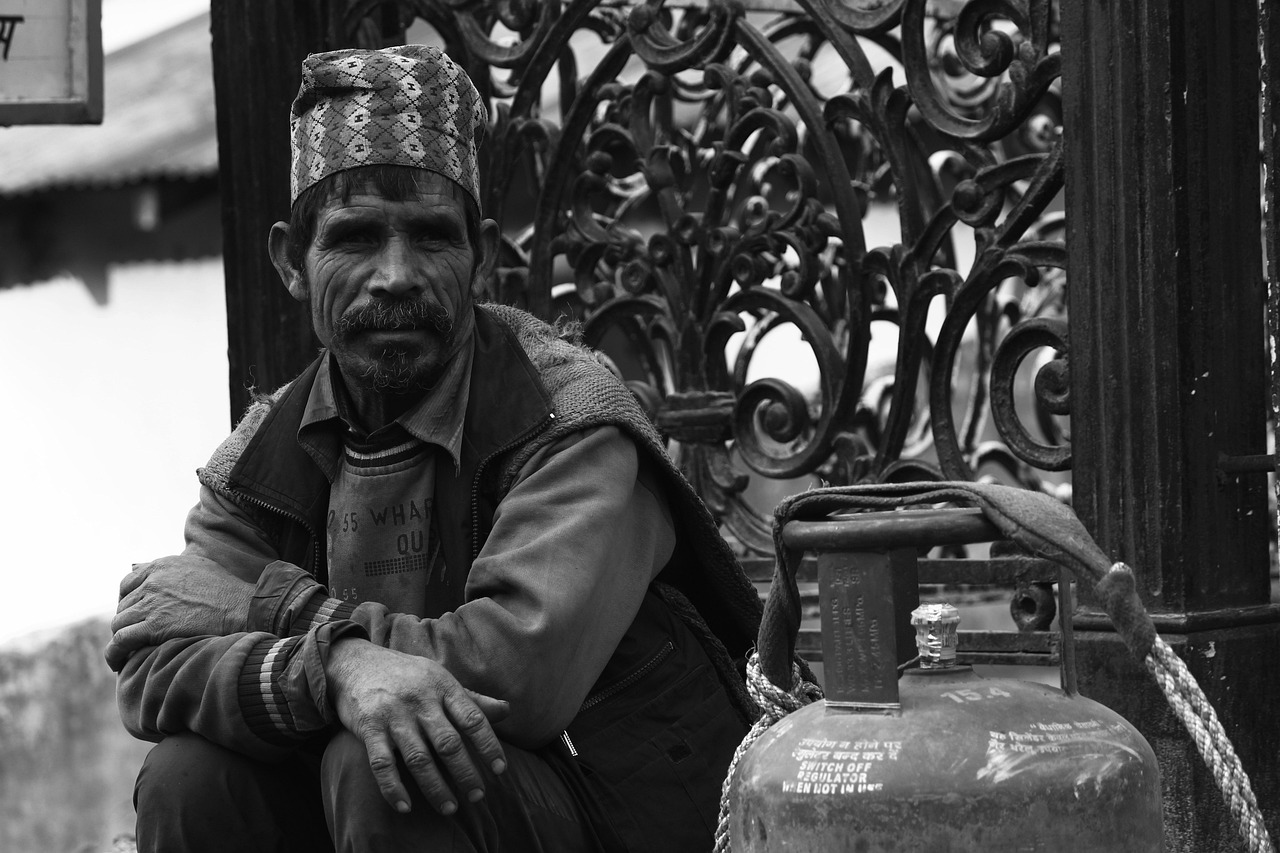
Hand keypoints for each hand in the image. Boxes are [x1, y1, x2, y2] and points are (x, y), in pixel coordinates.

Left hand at [106, 556, 254, 670]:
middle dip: (128, 622)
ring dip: (121, 639)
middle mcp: (152, 582)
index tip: (134, 615)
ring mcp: (152, 603)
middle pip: (123, 606)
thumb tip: (144, 568)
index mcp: (161, 566)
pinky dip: (114, 653)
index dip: (127, 601)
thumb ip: (171, 569)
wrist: (243, 609)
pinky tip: (117, 663)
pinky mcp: (154, 625)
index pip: (127, 583)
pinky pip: (121, 640)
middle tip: (136, 638)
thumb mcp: (198, 566)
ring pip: (119, 623)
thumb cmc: (227, 591)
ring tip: (126, 653)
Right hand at [326, 638, 509, 816]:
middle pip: (449, 743)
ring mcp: (394, 714)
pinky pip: (382, 763)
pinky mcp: (368, 727)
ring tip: (450, 808)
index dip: (489, 745)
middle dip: (465, 773)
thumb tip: (508, 710)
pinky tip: (405, 806)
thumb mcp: (441, 679)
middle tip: (478, 796)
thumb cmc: (407, 675)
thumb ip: (472, 699)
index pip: (473, 719)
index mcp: (443, 686)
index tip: (500, 770)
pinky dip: (393, 787)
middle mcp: (420, 700)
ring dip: (435, 787)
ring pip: (419, 758)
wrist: (356, 662)